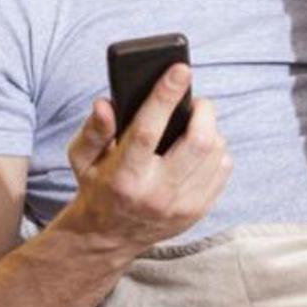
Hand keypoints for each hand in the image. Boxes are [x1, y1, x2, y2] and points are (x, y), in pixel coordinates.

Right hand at [59, 64, 231, 251]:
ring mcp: (181, 206)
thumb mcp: (83, 158)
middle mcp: (156, 194)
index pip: (148, 130)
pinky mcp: (198, 210)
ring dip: (210, 130)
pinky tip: (199, 149)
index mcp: (124, 177)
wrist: (110, 237)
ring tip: (195, 125)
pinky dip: (216, 151)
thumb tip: (106, 103)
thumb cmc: (98, 186)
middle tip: (195, 102)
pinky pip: (223, 169)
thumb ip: (93, 130)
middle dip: (203, 112)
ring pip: (216, 153)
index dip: (166, 95)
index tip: (181, 69)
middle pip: (198, 142)